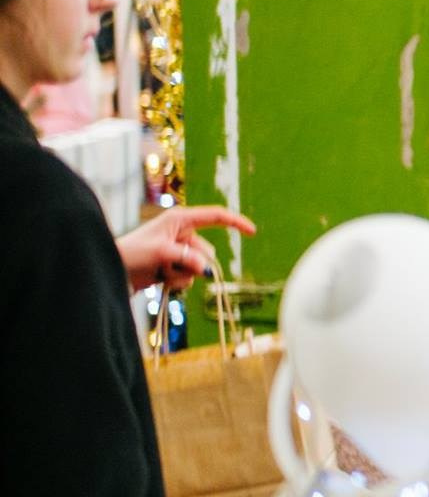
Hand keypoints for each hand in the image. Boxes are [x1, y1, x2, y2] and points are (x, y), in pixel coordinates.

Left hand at [115, 206, 256, 293]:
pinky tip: (161, 279)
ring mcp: (178, 250)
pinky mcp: (173, 265)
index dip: (236, 223)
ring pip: (199, 266)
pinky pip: (189, 276)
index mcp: (180, 219)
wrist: (108, 271)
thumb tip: (207, 269)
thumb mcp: (161, 252)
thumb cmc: (130, 254)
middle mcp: (182, 233)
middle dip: (194, 262)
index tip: (253, 232)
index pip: (216, 216)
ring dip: (183, 274)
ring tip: (161, 273)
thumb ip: (187, 258)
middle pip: (207, 250)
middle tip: (171, 266)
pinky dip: (178, 280)